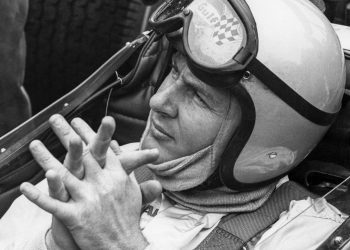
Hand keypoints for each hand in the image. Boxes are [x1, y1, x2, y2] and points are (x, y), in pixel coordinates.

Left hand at [21, 115, 160, 249]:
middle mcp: (102, 183)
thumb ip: (126, 170)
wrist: (124, 246)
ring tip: (34, 144)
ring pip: (64, 175)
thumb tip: (121, 153)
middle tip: (55, 119)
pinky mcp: (76, 217)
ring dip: (46, 159)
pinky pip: (53, 205)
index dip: (89, 133)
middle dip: (67, 135)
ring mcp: (89, 199)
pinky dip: (38, 196)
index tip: (77, 121)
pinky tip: (24, 187)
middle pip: (82, 155)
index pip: (101, 149)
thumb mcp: (132, 190)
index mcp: (116, 176)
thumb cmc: (128, 217)